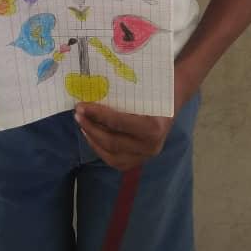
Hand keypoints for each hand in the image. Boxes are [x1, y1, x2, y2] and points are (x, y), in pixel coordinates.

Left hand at [73, 66, 198, 171]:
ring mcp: (145, 157)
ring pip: (111, 155)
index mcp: (153, 128)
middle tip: (78, 114)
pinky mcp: (139, 161)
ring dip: (92, 139)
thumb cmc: (156, 91)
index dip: (97, 115)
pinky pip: (115, 160)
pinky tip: (91, 135)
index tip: (82, 105)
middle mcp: (151, 146)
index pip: (118, 123)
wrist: (172, 101)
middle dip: (91, 127)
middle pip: (112, 142)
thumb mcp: (142, 90)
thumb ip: (121, 95)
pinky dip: (100, 149)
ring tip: (82, 124)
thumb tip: (91, 90)